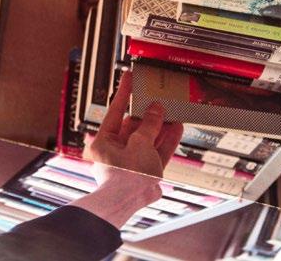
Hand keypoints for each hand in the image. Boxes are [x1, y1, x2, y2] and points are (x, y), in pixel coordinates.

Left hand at [72, 71, 182, 226]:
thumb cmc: (124, 174)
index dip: (124, 92)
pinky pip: (157, 153)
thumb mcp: (139, 141)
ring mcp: (131, 163)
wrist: (129, 203)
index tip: (129, 76)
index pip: (115, 111)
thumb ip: (149, 124)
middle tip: (158, 98)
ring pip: (148, 140)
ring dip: (160, 126)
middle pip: (133, 126)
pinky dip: (166, 141)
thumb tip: (156, 110)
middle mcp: (116, 152)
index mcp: (103, 142)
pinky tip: (177, 128)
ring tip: (172, 111)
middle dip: (148, 114)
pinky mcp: (146, 174)